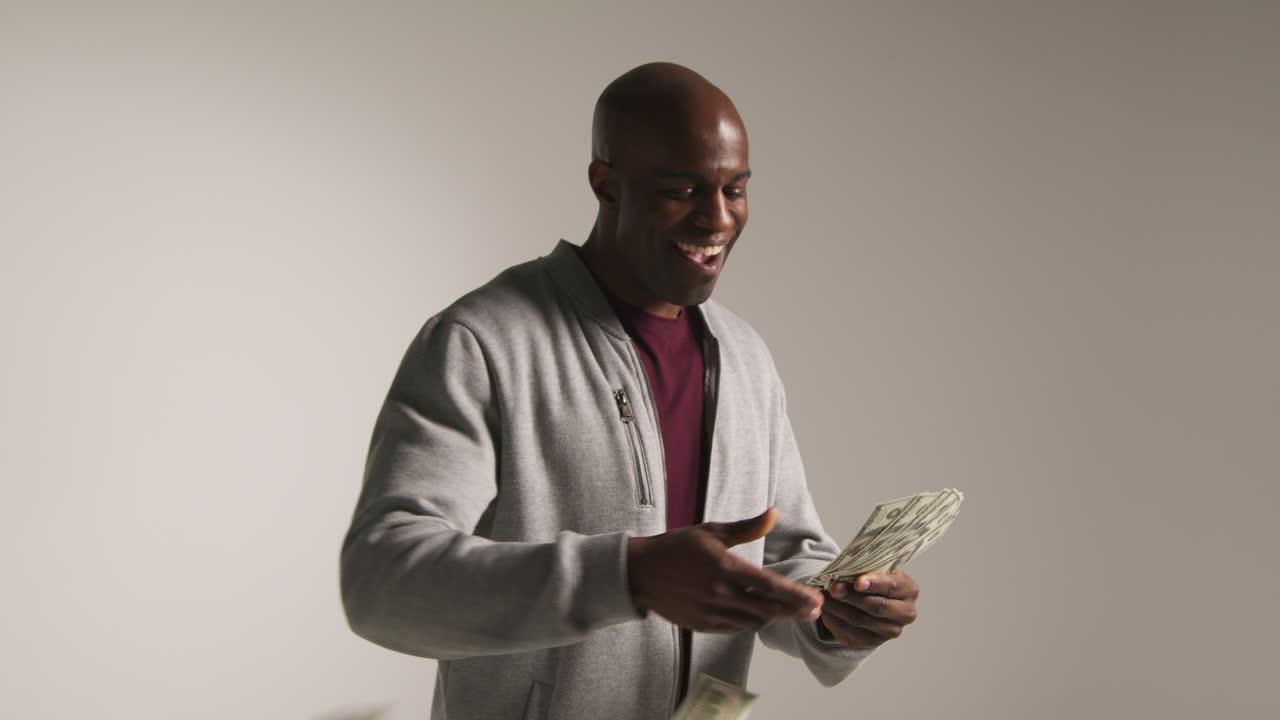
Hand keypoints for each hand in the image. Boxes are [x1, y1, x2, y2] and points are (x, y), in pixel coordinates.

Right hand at [626, 507, 823, 632]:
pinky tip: (757, 615)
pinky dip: (750, 623)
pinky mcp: (702, 625)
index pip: (770, 586)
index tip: (816, 599)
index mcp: (725, 568)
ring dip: (773, 617)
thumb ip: (747, 527)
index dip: (797, 596)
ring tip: (786, 610)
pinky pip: (735, 629)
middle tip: (812, 610)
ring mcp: (710, 613)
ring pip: (753, 622)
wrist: (639, 572)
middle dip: (794, 610)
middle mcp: (720, 594)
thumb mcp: (711, 531)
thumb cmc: (676, 548)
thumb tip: (774, 513)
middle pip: (768, 609)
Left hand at [819, 572, 918, 648]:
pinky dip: (835, 619)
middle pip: (877, 606)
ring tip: (823, 596)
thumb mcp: (873, 571)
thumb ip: (863, 571)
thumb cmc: (872, 580)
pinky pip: (851, 631)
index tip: (857, 582)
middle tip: (833, 588)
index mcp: (909, 590)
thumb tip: (842, 574)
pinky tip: (825, 609)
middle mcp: (905, 613)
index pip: (893, 587)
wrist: (870, 599)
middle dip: (852, 597)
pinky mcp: (873, 641)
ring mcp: (890, 630)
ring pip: (860, 620)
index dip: (875, 584)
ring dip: (838, 608)